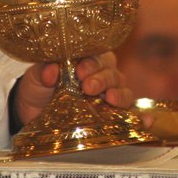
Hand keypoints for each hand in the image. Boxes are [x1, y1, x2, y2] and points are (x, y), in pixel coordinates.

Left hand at [13, 52, 151, 126]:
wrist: (31, 112)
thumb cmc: (37, 88)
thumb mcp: (35, 76)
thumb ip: (43, 70)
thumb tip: (51, 70)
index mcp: (84, 60)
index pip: (96, 55)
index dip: (91, 62)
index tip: (79, 71)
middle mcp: (100, 76)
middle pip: (111, 72)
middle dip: (102, 78)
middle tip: (88, 88)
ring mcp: (106, 96)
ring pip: (123, 90)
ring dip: (120, 94)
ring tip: (110, 99)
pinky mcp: (110, 116)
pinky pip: (130, 115)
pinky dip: (140, 117)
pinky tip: (146, 122)